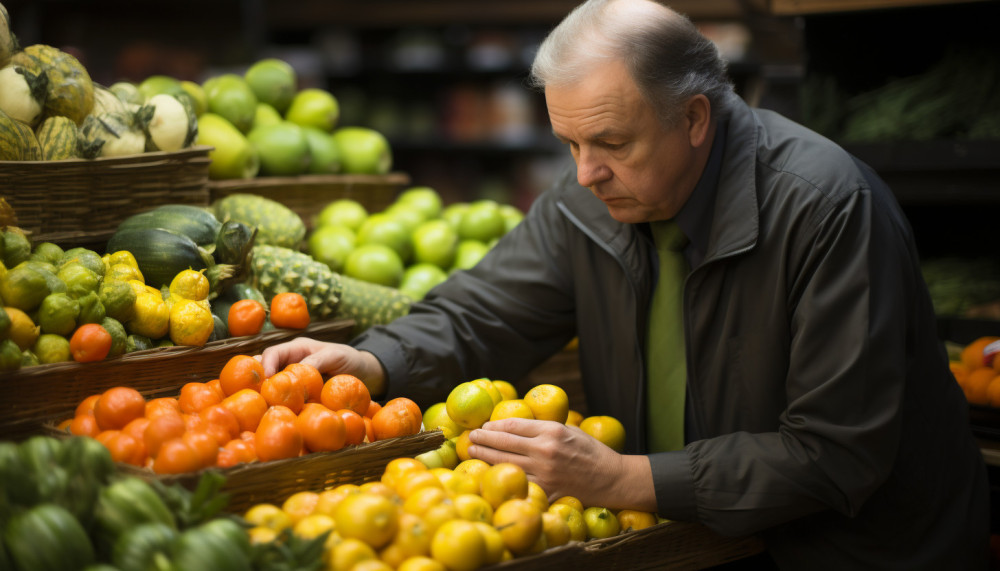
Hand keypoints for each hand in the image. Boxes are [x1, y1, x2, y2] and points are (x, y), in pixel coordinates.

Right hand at [258, 337, 385, 395]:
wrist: (363, 372)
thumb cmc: (349, 359)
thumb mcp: (335, 356)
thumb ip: (316, 361)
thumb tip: (295, 372)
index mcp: (297, 348)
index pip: (273, 353)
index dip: (265, 365)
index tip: (264, 381)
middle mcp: (291, 361)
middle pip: (266, 367)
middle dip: (257, 380)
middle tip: (255, 395)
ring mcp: (294, 377)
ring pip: (272, 383)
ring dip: (266, 392)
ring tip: (261, 404)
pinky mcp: (299, 392)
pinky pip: (285, 396)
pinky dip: (279, 402)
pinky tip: (277, 411)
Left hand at [468, 418, 655, 510]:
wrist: (613, 480)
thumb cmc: (592, 453)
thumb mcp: (570, 430)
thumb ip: (544, 428)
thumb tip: (514, 425)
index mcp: (551, 431)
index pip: (513, 425)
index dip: (494, 425)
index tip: (484, 426)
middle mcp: (545, 450)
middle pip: (504, 443)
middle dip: (483, 439)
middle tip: (471, 437)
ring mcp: (544, 473)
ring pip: (505, 463)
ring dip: (485, 456)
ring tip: (473, 451)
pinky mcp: (546, 491)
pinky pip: (519, 482)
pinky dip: (502, 477)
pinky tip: (490, 474)